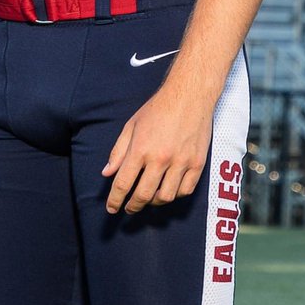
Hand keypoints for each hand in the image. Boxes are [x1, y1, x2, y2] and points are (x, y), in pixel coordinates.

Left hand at [102, 85, 213, 214]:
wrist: (190, 95)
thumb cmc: (158, 108)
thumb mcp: (132, 125)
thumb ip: (119, 151)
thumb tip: (107, 173)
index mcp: (141, 148)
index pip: (123, 183)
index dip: (115, 200)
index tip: (112, 208)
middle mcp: (161, 158)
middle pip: (143, 195)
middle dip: (133, 206)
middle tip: (128, 208)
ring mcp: (181, 162)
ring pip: (166, 197)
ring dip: (154, 202)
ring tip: (148, 199)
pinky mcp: (197, 163)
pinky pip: (185, 190)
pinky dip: (175, 195)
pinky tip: (168, 190)